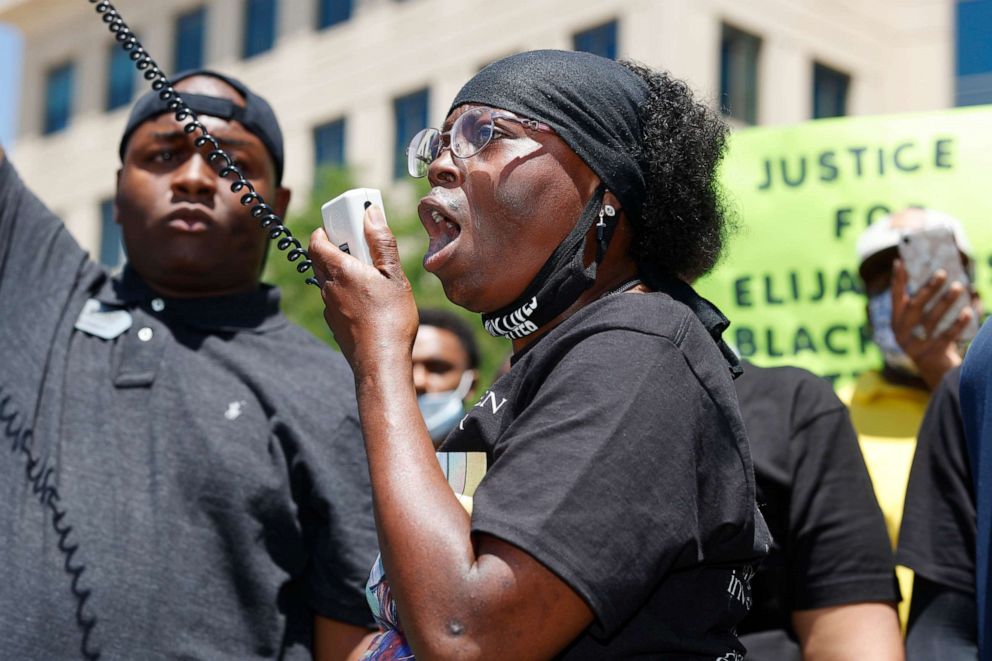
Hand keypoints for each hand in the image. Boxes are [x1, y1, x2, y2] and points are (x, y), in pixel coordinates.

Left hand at [308, 205, 418, 373]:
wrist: (381, 363)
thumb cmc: (391, 319)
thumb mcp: (394, 276)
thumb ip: (381, 242)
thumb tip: (370, 213)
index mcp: (340, 270)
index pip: (317, 240)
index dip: (327, 229)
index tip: (345, 225)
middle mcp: (328, 287)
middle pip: (320, 259)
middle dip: (336, 247)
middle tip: (361, 247)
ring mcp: (329, 308)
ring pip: (328, 280)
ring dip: (342, 272)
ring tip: (371, 276)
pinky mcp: (335, 324)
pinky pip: (335, 300)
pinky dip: (346, 293)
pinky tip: (370, 303)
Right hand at [891, 259, 972, 388]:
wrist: (938, 375)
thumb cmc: (933, 341)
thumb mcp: (924, 324)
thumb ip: (927, 307)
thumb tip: (944, 281)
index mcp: (897, 323)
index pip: (896, 297)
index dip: (897, 280)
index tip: (900, 261)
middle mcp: (902, 334)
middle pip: (915, 307)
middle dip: (929, 288)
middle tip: (943, 272)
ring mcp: (915, 345)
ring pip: (932, 319)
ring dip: (946, 301)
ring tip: (960, 286)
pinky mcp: (931, 355)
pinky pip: (947, 335)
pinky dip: (958, 322)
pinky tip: (968, 310)